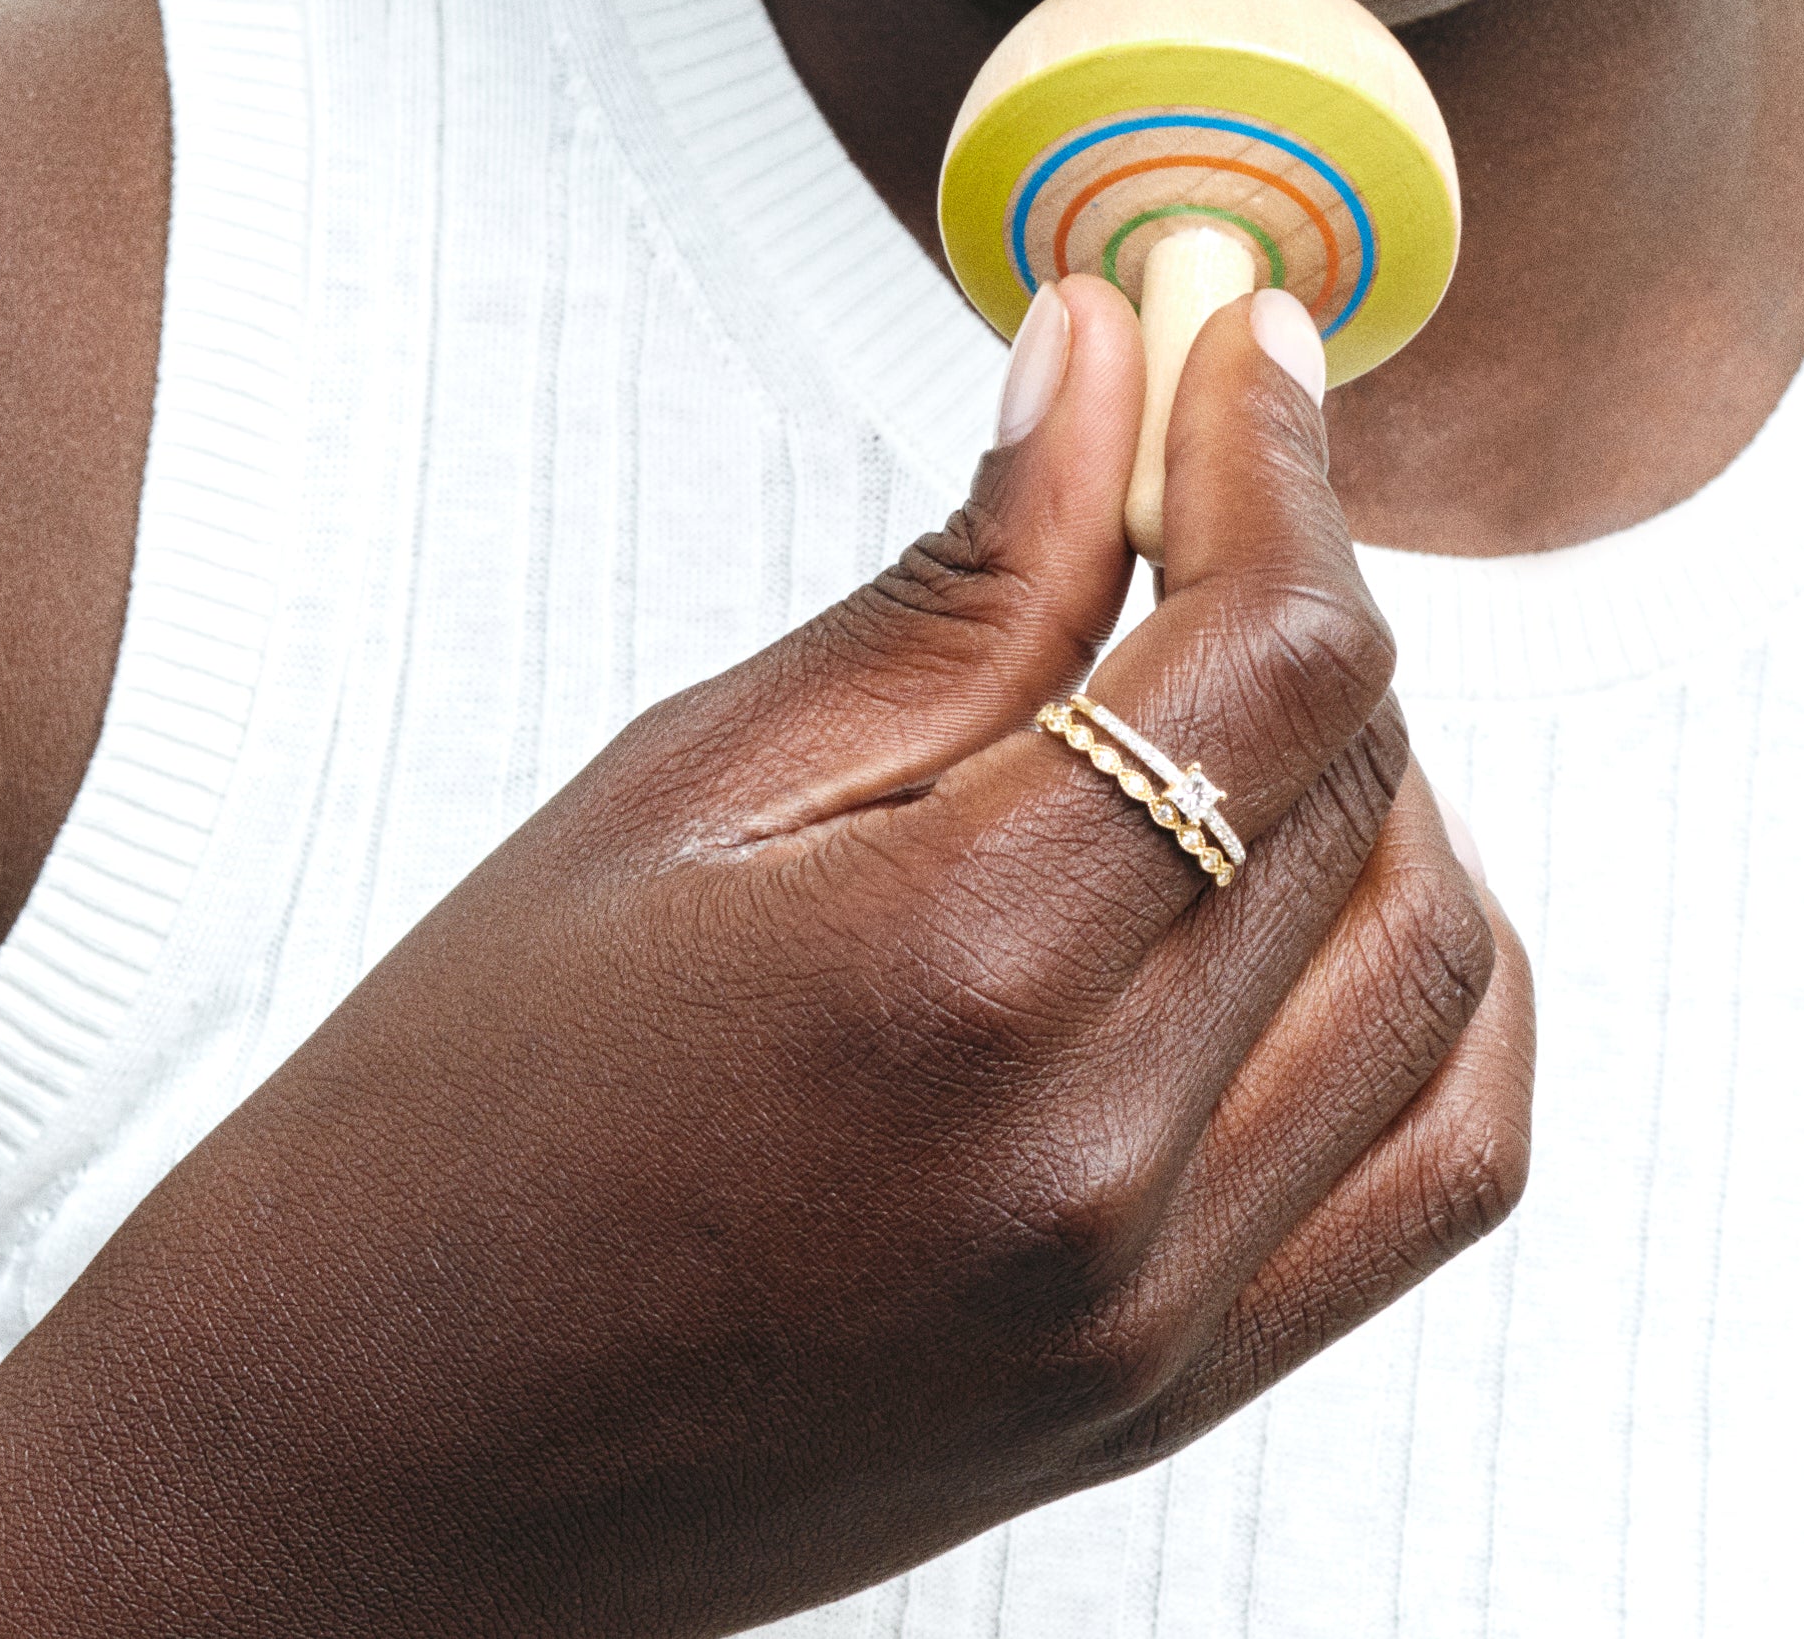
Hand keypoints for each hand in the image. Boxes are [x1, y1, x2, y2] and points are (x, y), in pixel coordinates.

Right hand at [0, 275, 1532, 1635]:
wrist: (360, 1474)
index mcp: (956, 972)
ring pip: (1439, 953)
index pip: (1273, 648)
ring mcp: (1155, 1308)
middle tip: (1192, 473)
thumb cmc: (464, 1107)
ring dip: (1384, 771)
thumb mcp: (689, 784)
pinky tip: (1332, 884)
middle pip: (1365, 776)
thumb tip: (1107, 356)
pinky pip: (1439, 1160)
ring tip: (1228, 685)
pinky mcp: (1170, 1394)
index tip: (1236, 329)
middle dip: (1300, 574)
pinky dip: (1442, 985)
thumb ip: (958, 578)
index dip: (1276, 448)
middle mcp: (1098, 1161)